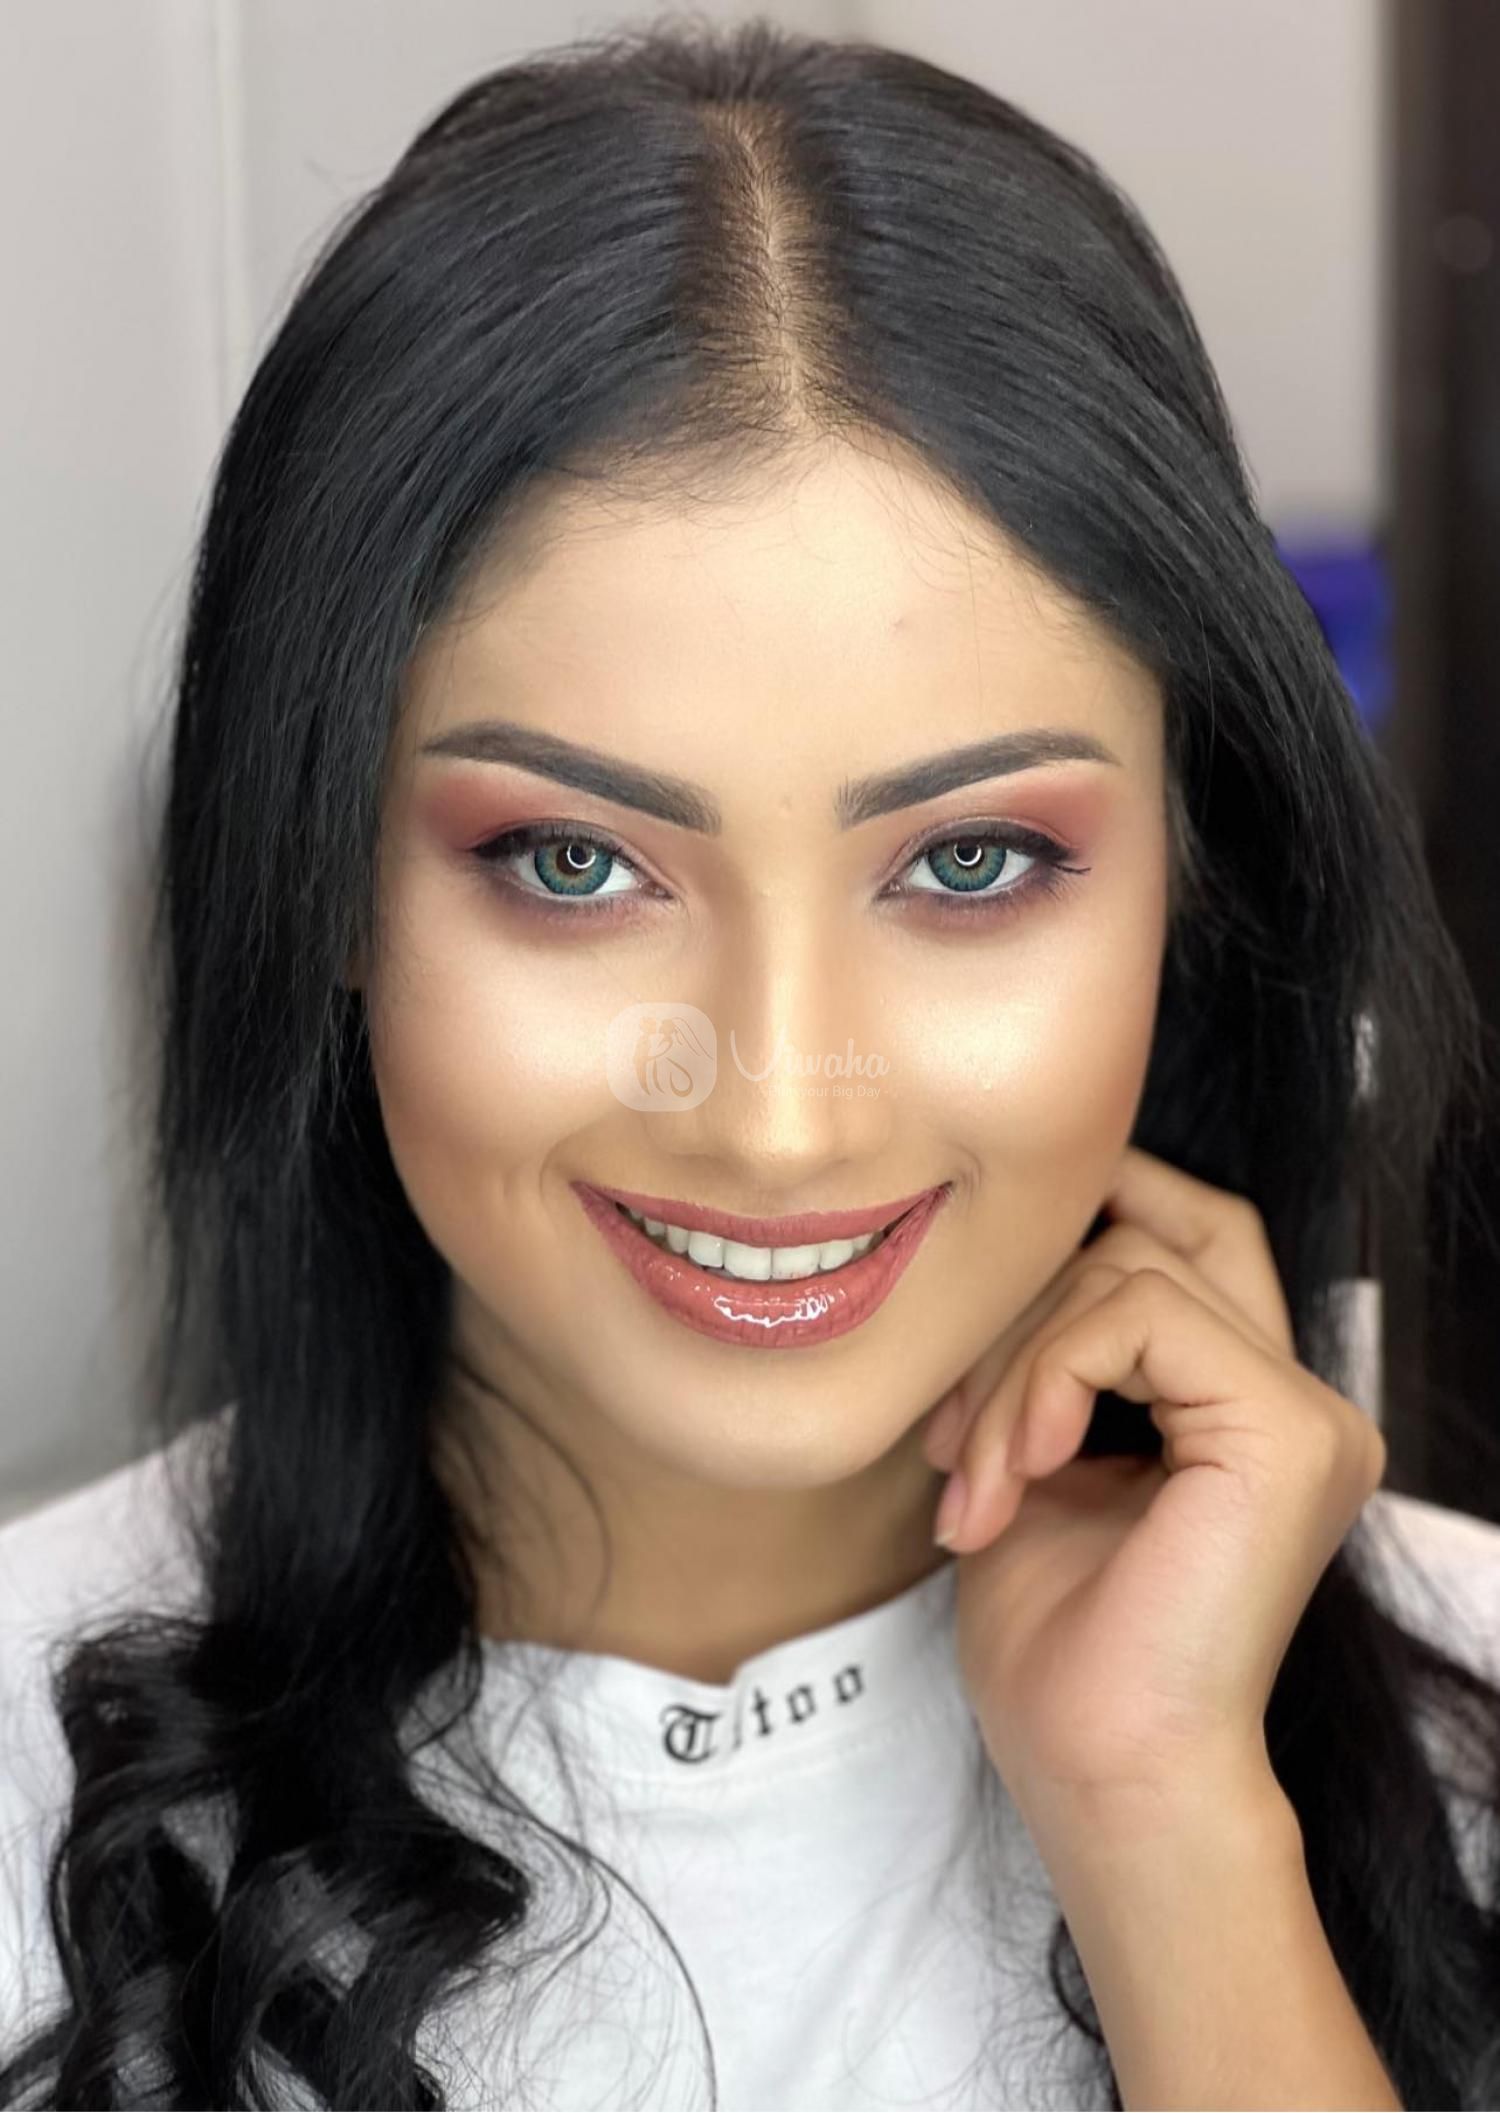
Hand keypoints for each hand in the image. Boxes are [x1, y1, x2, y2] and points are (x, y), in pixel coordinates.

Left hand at [922, 1146, 1385, 1827]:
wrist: (1102, 1775)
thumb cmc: (1059, 1651)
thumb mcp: (1034, 1462)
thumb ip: (1044, 1358)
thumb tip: (997, 1252)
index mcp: (1247, 1413)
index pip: (1191, 1237)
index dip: (1104, 1200)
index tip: (984, 1255)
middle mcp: (1299, 1403)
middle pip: (1158, 1237)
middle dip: (1023, 1305)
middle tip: (949, 1435)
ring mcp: (1306, 1415)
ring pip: (1130, 1272)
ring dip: (1011, 1368)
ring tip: (973, 1482)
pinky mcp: (1287, 1430)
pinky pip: (1139, 1316)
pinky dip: (1046, 1376)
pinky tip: (1018, 1469)